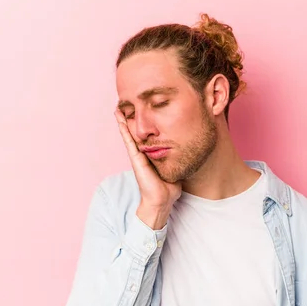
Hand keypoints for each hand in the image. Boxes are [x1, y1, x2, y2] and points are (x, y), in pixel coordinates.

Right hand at [115, 109, 181, 228]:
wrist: (162, 200)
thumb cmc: (169, 187)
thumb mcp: (175, 166)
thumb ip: (179, 157)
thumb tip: (188, 149)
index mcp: (151, 155)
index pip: (146, 136)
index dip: (144, 124)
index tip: (142, 111)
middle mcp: (142, 153)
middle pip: (135, 133)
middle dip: (130, 120)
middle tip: (125, 105)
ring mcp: (137, 155)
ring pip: (129, 134)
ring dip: (123, 121)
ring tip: (118, 109)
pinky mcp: (136, 158)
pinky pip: (129, 141)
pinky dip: (124, 130)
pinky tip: (120, 120)